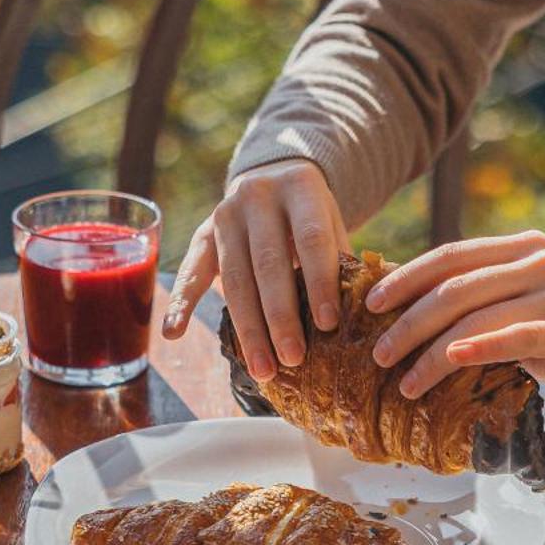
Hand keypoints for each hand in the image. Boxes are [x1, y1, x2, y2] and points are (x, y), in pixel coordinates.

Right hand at [161, 158, 346, 380]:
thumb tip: (370, 306)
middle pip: (269, 264)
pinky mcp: (203, 234)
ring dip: (248, 328)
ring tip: (262, 369)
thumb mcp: (333, 222)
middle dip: (281, 316)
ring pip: (235, 278)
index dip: (320, 282)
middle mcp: (258, 196)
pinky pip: (191, 271)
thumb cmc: (311, 215)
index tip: (328, 324)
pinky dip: (181, 304)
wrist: (272, 176)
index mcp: (299, 187)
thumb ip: (345, 259)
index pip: (311, 239)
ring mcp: (225, 215)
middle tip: (293, 359)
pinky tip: (173, 334)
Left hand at [365, 230, 544, 408]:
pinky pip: (517, 336)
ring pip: (477, 317)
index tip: (370, 304)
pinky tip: (451, 360)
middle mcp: (537, 262)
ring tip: (405, 382)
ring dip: (432, 352)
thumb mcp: (523, 305)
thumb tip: (412, 316)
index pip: (449, 256)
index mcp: (520, 248)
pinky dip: (480, 348)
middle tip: (378, 353)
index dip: (405, 278)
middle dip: (408, 322)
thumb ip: (482, 302)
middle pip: (454, 288)